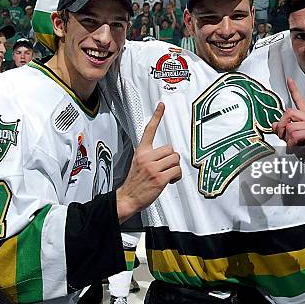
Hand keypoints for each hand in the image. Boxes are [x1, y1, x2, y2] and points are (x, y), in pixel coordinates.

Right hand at [116, 103, 180, 220]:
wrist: (128, 198)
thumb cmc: (135, 182)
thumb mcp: (138, 163)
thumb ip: (150, 155)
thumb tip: (165, 153)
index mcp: (141, 152)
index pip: (149, 130)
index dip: (157, 116)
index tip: (162, 105)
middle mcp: (146, 157)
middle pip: (171, 149)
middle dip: (171, 159)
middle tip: (165, 167)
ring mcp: (153, 168)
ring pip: (175, 159)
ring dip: (174, 168)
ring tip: (167, 175)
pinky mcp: (159, 178)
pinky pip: (176, 171)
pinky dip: (176, 176)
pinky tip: (169, 180)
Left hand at [272, 78, 304, 162]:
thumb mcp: (293, 139)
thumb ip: (285, 130)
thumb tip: (274, 125)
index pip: (300, 101)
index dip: (294, 90)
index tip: (289, 80)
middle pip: (289, 112)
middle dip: (282, 125)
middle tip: (283, 136)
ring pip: (290, 126)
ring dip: (288, 140)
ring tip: (294, 146)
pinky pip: (294, 135)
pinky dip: (292, 145)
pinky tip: (298, 149)